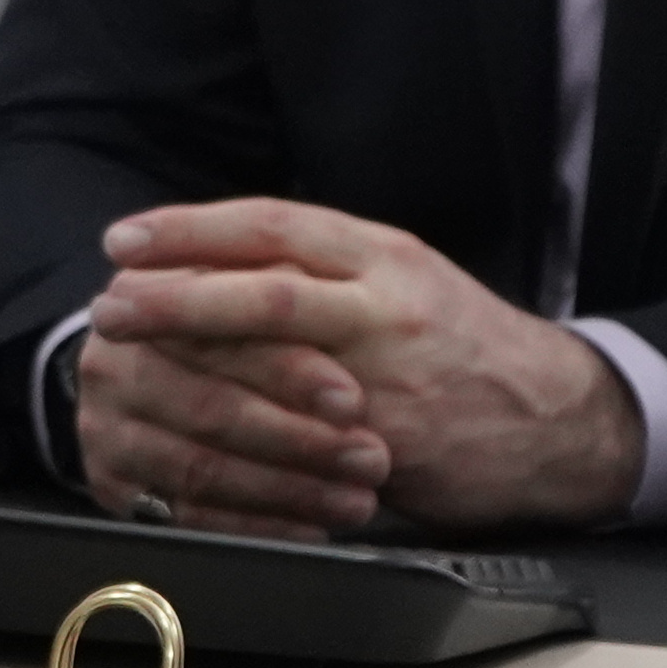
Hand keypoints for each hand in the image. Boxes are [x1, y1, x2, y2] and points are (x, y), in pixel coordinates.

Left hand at [80, 201, 644, 533]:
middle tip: (111, 301)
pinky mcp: (392, 442)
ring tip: (132, 362)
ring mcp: (388, 375)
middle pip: (265, 286)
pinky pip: (302, 436)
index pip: (274, 225)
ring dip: (194, 360)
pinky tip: (187, 436)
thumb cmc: (462, 346)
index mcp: (382, 254)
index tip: (126, 239)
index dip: (191, 230)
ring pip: (277, 359)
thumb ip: (323, 268)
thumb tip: (216, 258)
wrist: (555, 419)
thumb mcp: (401, 280)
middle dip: (176, 293)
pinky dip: (239, 435)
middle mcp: (385, 303)